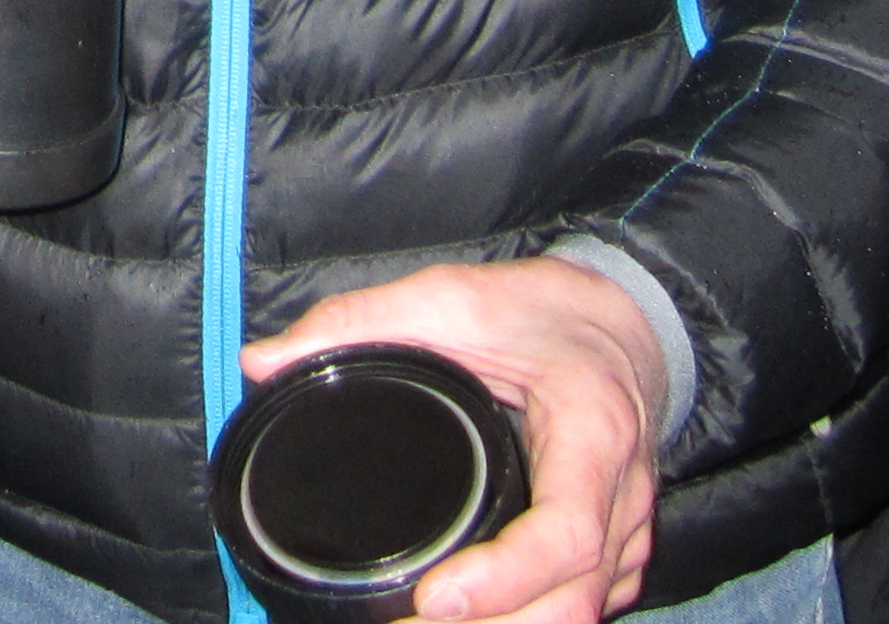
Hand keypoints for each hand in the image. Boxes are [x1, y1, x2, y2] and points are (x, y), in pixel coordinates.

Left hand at [235, 258, 666, 623]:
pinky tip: (466, 621)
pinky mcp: (611, 556)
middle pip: (573, 601)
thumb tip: (264, 362)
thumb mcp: (453, 297)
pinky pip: (580, 609)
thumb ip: (359, 321)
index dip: (504, 578)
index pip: (567, 533)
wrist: (621, 325)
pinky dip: (524, 623)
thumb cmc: (541, 312)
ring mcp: (624, 535)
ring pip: (579, 616)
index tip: (435, 597)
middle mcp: (621, 499)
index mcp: (593, 434)